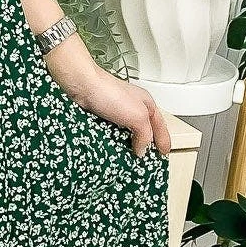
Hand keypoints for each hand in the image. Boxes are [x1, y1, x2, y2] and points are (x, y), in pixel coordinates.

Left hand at [46, 49, 171, 158]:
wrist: (81, 87)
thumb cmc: (109, 92)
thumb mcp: (138, 116)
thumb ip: (145, 135)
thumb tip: (142, 150)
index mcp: (146, 104)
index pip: (159, 126)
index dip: (163, 139)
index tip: (164, 153)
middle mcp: (132, 107)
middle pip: (143, 130)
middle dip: (145, 144)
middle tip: (147, 160)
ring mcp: (116, 113)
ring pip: (126, 134)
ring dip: (127, 145)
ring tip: (129, 159)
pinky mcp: (101, 118)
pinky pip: (111, 134)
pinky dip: (112, 142)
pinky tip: (112, 150)